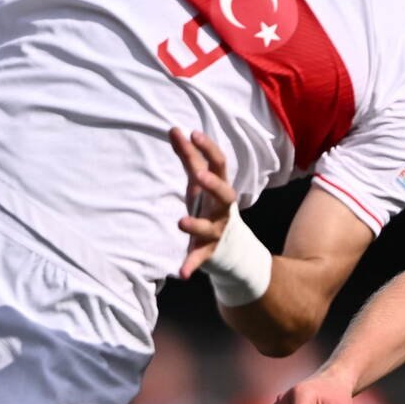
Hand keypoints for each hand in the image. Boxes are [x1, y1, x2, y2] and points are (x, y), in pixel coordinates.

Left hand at [168, 127, 236, 278]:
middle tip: (199, 176)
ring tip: (181, 222)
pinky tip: (182, 274)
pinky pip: (199, 258)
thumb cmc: (209, 205)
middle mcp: (223, 209)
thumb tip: (174, 129)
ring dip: (196, 225)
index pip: (219, 164)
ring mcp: (217, 231)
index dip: (208, 149)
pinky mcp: (208, 252)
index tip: (192, 133)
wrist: (230, 246)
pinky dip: (190, 265)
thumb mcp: (200, 182)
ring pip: (209, 228)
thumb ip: (189, 157)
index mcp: (220, 188)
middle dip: (213, 185)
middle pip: (225, 194)